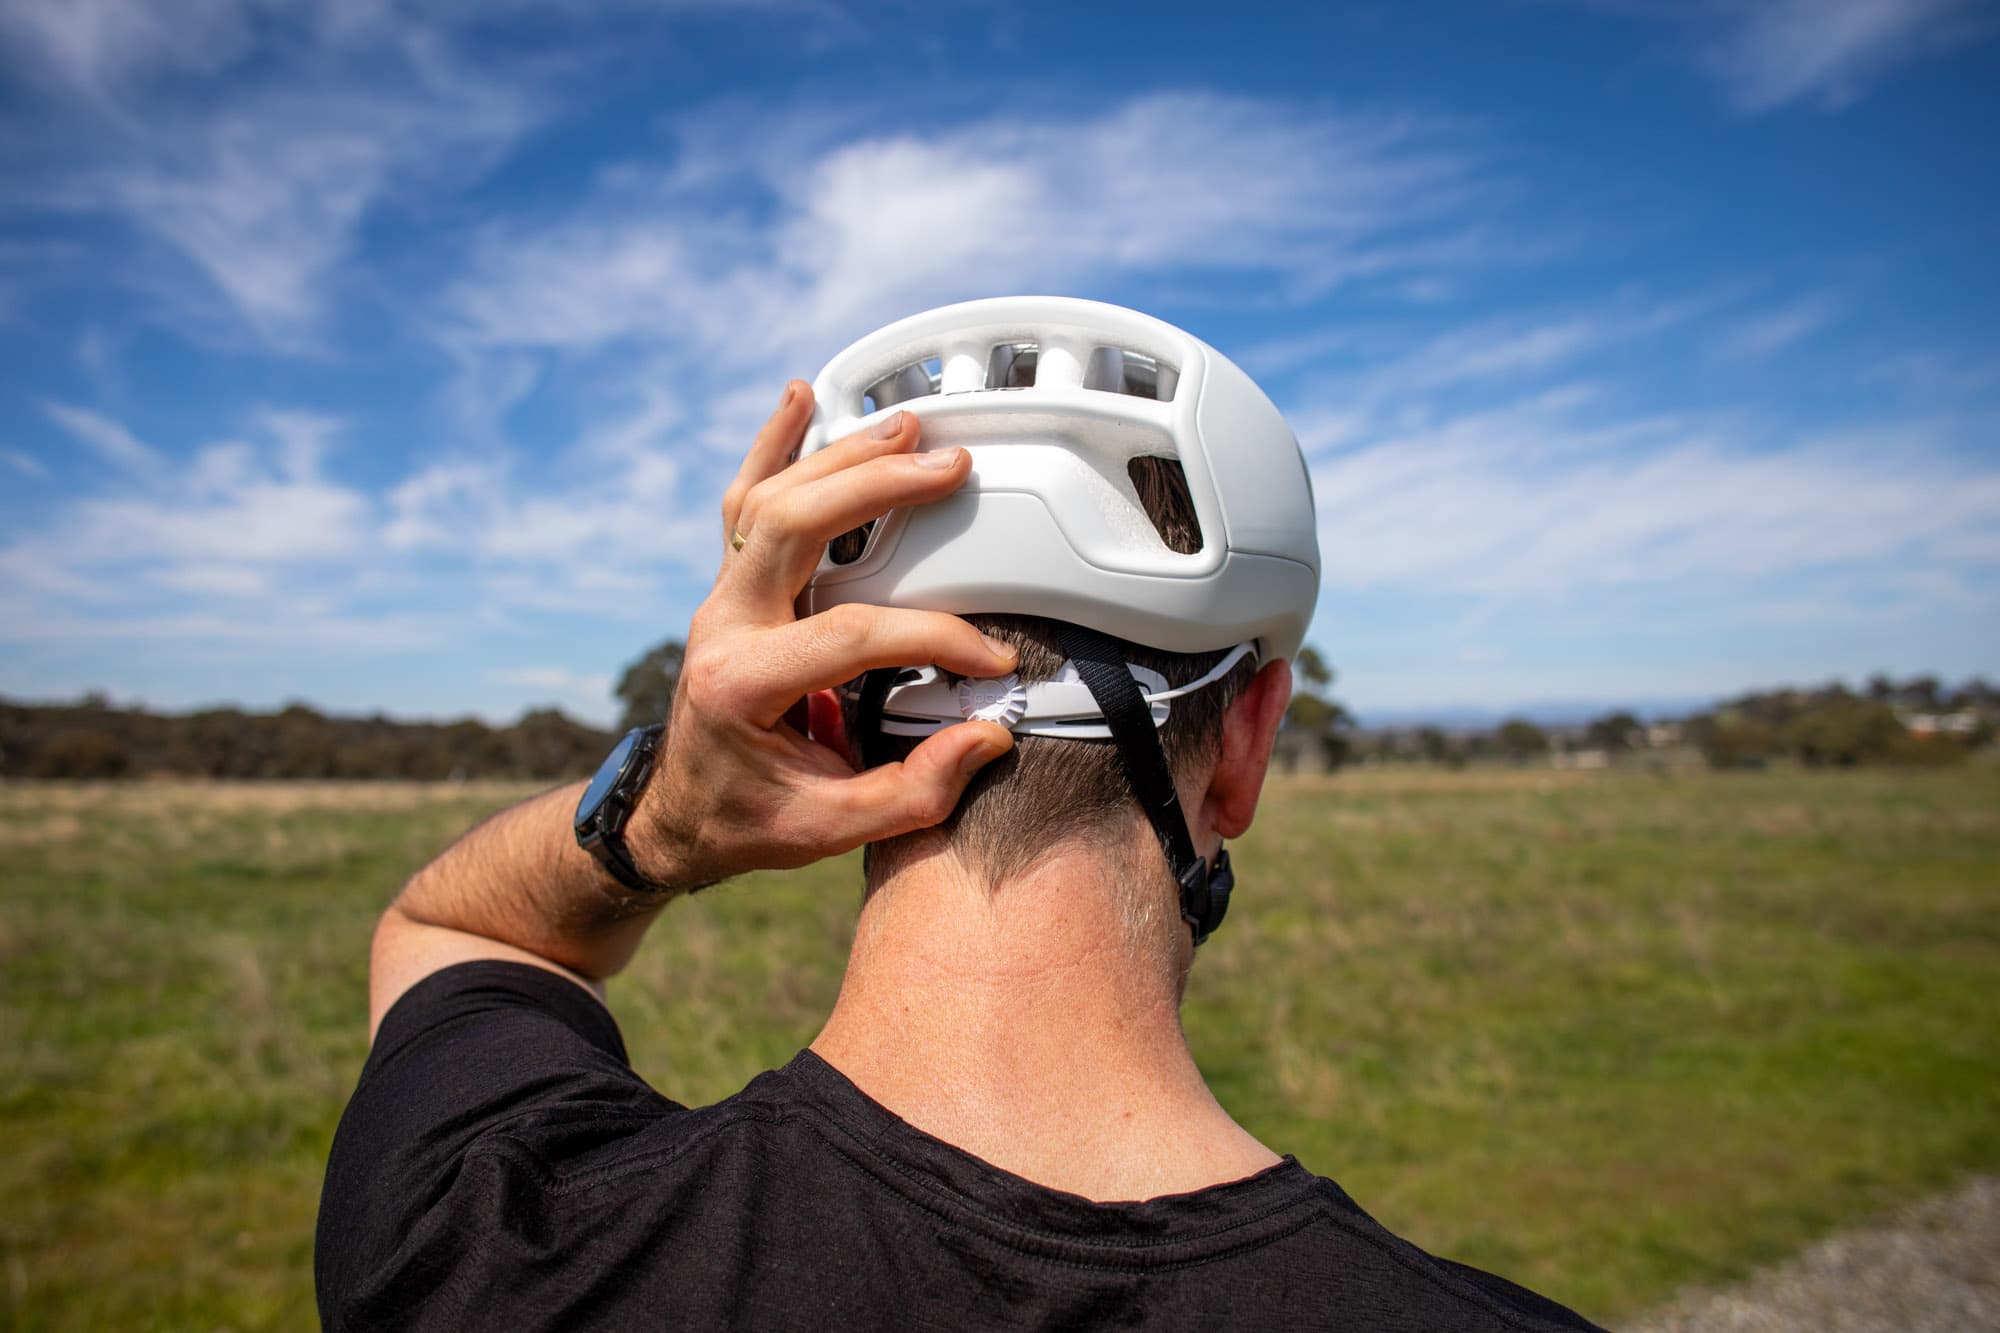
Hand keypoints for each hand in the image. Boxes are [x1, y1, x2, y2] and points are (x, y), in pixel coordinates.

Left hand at [629, 381, 1017, 888]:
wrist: (675, 815)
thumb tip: (988, 737)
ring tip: (905, 425)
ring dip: (838, 455)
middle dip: (874, 489)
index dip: (933, 637)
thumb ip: (913, 791)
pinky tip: (800, 398)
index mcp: (743, 685)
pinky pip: (745, 501)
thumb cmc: (746, 822)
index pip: (851, 635)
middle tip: (948, 468)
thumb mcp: (827, 832)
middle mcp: (722, 627)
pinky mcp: (731, 586)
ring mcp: (720, 599)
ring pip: (767, 499)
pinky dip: (773, 446)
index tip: (991, 660)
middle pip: (792, 526)